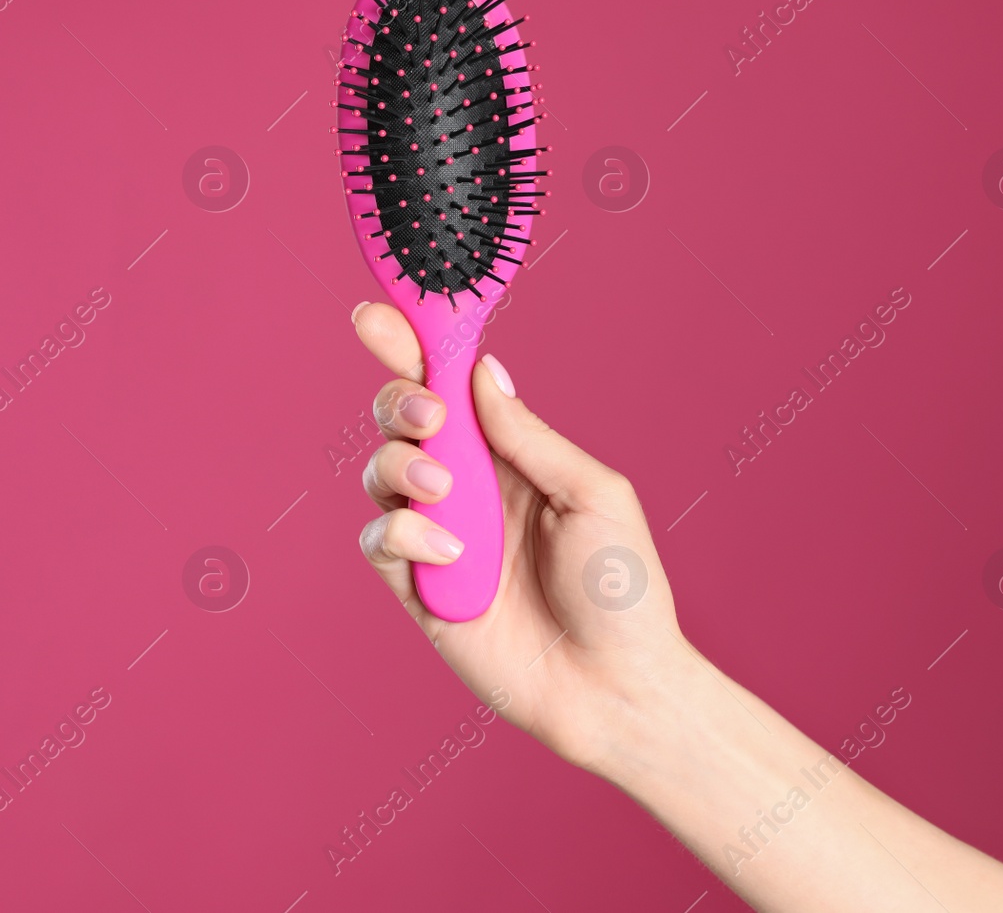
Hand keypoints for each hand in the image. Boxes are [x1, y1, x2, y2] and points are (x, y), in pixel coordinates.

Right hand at [352, 302, 690, 776]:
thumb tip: (482, 370)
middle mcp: (467, 487)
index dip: (411, 346)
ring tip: (449, 495)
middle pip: (400, 418)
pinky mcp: (419, 588)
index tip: (382, 313)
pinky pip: (380, 541)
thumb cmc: (623, 591)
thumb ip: (529, 436)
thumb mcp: (594, 494)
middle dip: (399, 400)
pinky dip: (405, 535)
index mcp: (509, 454)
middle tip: (431, 416)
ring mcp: (439, 536)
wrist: (617, 688)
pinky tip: (452, 555)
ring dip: (403, 468)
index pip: (449, 386)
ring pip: (380, 473)